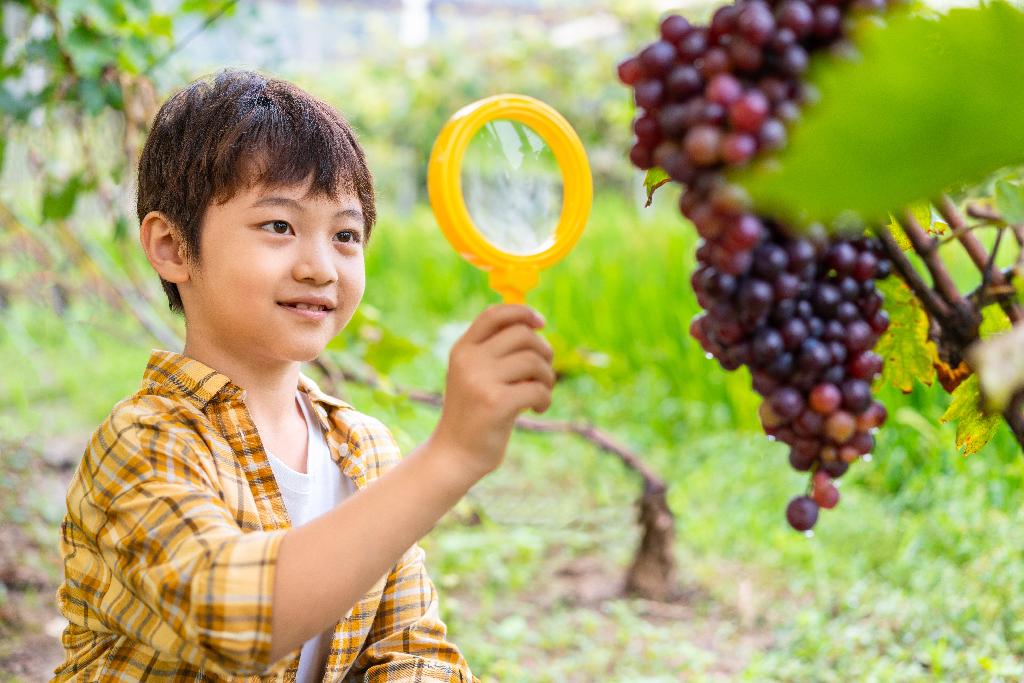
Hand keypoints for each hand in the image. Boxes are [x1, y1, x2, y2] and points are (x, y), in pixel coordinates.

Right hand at [430, 304, 554, 483]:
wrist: (455, 454)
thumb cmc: (474, 412)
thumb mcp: (475, 375)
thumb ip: (495, 351)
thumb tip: (533, 323)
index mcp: (462, 349)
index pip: (494, 314)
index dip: (522, 312)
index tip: (541, 323)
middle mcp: (469, 360)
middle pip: (522, 335)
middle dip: (543, 351)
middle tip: (544, 372)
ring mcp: (480, 381)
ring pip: (534, 361)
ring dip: (547, 376)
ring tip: (542, 391)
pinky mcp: (496, 403)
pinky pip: (537, 389)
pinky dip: (545, 398)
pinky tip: (538, 409)